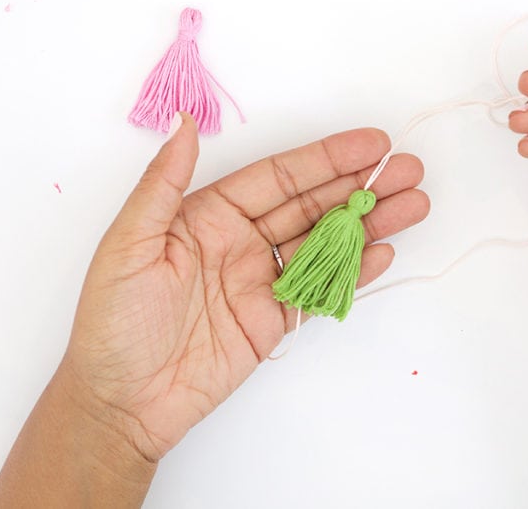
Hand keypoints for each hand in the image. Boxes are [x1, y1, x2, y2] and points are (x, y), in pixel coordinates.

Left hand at [63, 117, 428, 462]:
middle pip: (312, 205)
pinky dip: (355, 272)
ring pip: (325, 244)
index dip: (326, 159)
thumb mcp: (127, 245)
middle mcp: (239, 240)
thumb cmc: (113, 322)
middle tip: (409, 170)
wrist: (119, 404)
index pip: (278, 178)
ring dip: (369, 224)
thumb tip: (184, 123)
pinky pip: (321, 290)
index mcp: (207, 214)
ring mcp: (260, 281)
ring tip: (414, 205)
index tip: (371, 144)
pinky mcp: (273, 321)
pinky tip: (385, 251)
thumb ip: (162, 184)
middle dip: (362, 186)